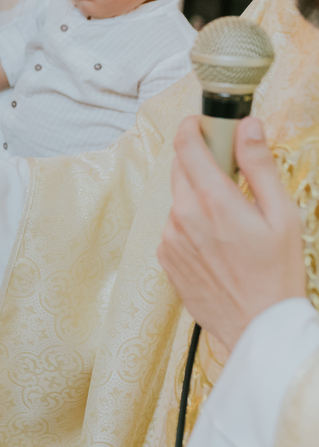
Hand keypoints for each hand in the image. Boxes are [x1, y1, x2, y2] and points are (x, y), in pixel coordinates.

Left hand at [158, 116, 306, 352]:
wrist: (256, 325)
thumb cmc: (277, 272)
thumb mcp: (282, 215)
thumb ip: (259, 166)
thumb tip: (247, 126)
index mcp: (213, 201)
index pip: (187, 147)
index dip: (191, 127)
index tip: (200, 121)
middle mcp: (183, 216)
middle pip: (180, 169)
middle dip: (200, 162)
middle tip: (229, 173)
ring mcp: (170, 238)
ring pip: (177, 199)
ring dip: (197, 197)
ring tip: (229, 220)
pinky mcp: (164, 256)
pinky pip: (174, 226)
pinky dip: (190, 223)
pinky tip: (216, 242)